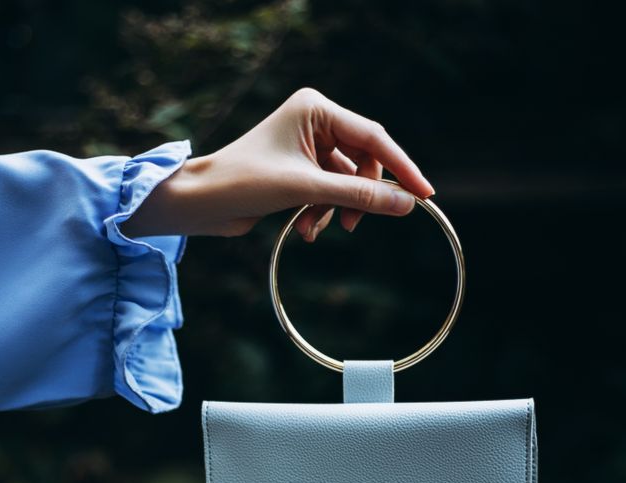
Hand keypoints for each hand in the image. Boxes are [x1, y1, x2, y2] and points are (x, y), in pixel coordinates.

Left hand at [120, 87, 434, 241]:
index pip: (373, 138)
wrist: (201, 202)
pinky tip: (304, 230)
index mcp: (315, 108)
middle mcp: (313, 121)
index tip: (424, 195)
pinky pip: (328, 192)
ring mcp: (306, 146)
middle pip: (362, 161)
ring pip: (345, 182)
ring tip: (316, 229)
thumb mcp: (308, 190)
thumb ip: (360, 196)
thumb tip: (407, 205)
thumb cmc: (245, 182)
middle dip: (358, 196)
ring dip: (335, 210)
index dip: (401, 168)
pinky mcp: (298, 170)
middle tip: (354, 224)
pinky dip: (320, 213)